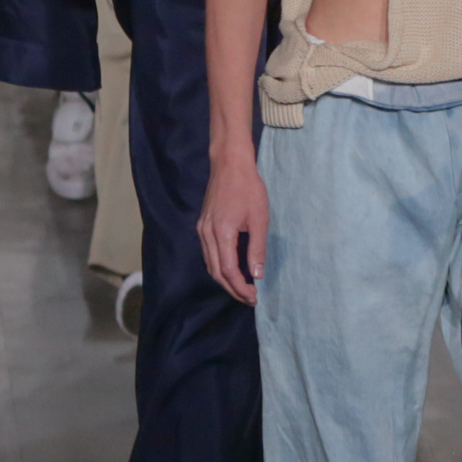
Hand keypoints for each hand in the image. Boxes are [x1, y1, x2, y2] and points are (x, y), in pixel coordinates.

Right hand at [198, 150, 268, 305]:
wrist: (230, 163)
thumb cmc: (248, 188)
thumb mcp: (259, 219)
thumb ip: (257, 249)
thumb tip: (257, 275)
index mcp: (221, 233)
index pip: (228, 271)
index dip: (240, 287)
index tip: (255, 296)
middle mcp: (206, 234)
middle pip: (215, 271)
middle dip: (232, 288)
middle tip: (250, 298)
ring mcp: (202, 229)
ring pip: (210, 264)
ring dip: (225, 279)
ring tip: (243, 287)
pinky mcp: (203, 224)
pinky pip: (208, 253)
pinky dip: (219, 265)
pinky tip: (232, 268)